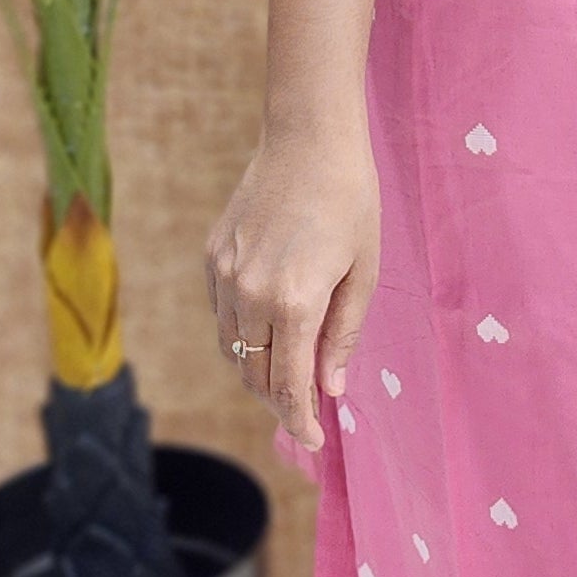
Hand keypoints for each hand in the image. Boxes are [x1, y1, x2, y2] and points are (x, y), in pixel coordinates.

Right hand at [205, 135, 379, 453]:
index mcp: (294, 302)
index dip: (301, 420)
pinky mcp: (212, 257)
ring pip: (232, 350)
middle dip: (280, 402)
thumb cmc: (351, 200)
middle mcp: (249, 294)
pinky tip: (265, 335)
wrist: (308, 137)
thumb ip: (343, 334)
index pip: (290, 385)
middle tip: (305, 412)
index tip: (314, 440)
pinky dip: (240, 337)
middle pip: (256, 375)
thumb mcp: (364, 272)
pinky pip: (221, 316)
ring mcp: (225, 275)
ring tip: (286, 380)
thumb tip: (330, 388)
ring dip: (257, 373)